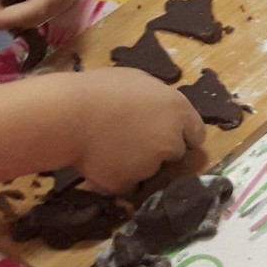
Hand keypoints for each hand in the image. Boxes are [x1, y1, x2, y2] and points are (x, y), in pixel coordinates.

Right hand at [67, 69, 205, 191]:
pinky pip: (129, 185)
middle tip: (135, 141)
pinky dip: (119, 178)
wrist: (70, 115)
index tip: (168, 135)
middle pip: (175, 154)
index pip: (196, 134)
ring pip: (151, 170)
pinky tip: (103, 163)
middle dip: (161, 151)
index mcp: (178, 110)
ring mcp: (152, 165)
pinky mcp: (130, 184)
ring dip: (139, 165)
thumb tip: (161, 111)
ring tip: (113, 149)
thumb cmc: (101, 89)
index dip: (182, 135)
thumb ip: (159, 101)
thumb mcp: (139, 82)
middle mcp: (171, 140)